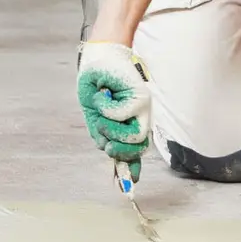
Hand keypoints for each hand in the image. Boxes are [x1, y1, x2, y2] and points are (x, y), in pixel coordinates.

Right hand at [76, 42, 151, 174]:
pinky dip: (106, 108)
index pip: (134, 151)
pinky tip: (104, 97)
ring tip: (101, 111)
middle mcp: (141, 117)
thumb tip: (111, 158)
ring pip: (131, 135)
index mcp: (130, 124)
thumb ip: (104, 137)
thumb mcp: (96, 115)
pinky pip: (122, 114)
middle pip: (135, 148)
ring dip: (110, 128)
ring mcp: (144, 108)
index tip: (127, 186)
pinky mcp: (141, 97)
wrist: (100, 55)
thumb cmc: (97, 84)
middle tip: (104, 135)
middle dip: (117, 148)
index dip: (130, 169)